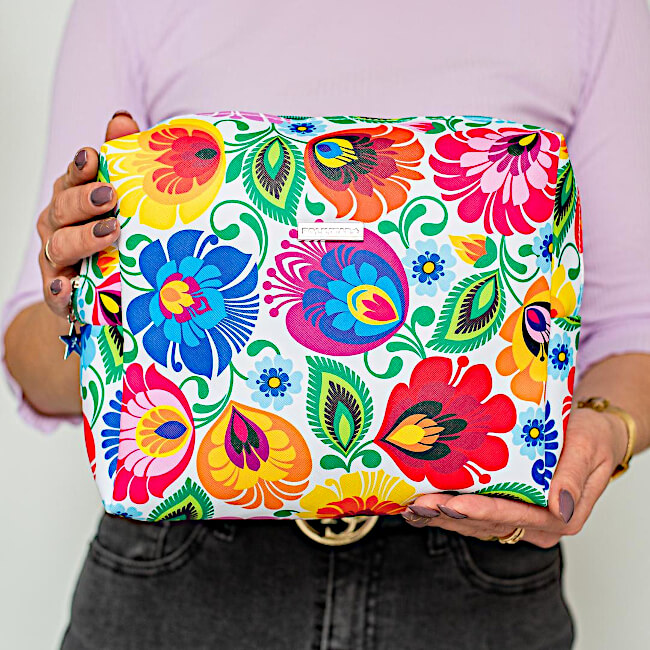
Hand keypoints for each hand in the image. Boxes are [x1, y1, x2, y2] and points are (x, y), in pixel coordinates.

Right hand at [38, 110, 139, 316]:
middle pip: (64, 208)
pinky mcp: (60, 292)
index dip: (81, 168)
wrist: (102, 288)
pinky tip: (67, 288)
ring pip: (61, 245)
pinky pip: (55, 292)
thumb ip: (122, 161)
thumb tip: (122, 118)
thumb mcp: (123, 199)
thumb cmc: (111, 233)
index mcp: (73, 197)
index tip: (93, 157)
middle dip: (84, 200)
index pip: (73, 178)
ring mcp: (57, 258)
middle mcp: (59, 225)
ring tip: (110, 234)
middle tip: (110, 196)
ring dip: (82, 238)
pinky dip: (59, 290)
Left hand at [402, 405, 628, 547]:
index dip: (479, 511)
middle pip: (485, 523)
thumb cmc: (592, 437)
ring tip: (411, 506)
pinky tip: (420, 505)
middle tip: (418, 505)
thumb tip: (559, 508)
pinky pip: (472, 514)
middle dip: (449, 514)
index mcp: (559, 516)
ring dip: (441, 515)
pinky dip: (446, 509)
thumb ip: (572, 478)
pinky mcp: (504, 507)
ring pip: (474, 522)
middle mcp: (536, 524)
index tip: (452, 504)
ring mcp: (518, 518)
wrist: (593, 434)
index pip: (512, 514)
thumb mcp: (587, 448)